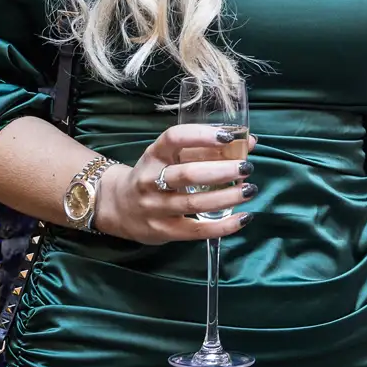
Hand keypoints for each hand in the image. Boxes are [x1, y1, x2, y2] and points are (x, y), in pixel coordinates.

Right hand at [93, 123, 257, 243]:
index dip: (201, 136)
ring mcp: (154, 208)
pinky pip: (196, 230)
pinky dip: (223, 226)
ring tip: (249, 190)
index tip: (228, 137)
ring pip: (193, 203)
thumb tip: (249, 142)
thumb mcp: (170, 157)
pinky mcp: (163, 231)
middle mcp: (150, 180)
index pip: (174, 138)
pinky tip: (243, 218)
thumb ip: (206, 149)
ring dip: (226, 197)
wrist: (117, 207)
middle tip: (246, 168)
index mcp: (153, 155)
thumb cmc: (152, 176)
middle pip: (187, 174)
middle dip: (221, 170)